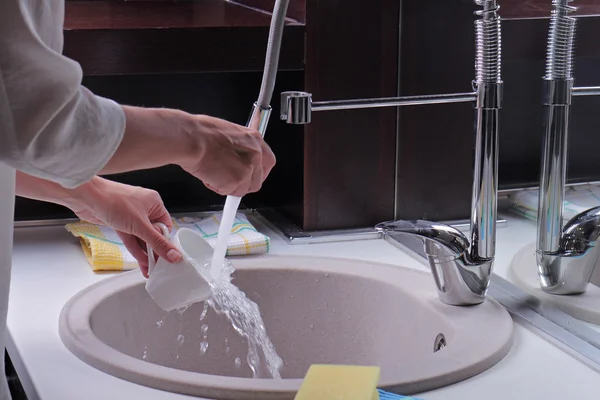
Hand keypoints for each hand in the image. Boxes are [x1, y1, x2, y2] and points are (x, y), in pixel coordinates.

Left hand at [64, 177, 181, 276]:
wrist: (86, 197)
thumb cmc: (113, 200)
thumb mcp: (140, 225)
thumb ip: (157, 242)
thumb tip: (174, 255)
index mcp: (154, 203)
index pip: (165, 226)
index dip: (166, 242)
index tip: (168, 257)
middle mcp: (144, 208)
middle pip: (153, 233)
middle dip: (154, 251)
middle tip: (159, 266)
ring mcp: (131, 215)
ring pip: (141, 237)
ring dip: (144, 253)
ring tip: (150, 268)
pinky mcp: (119, 222)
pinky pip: (130, 238)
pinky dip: (135, 249)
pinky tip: (140, 261)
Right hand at [180, 115, 276, 195]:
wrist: (191, 139)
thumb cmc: (200, 133)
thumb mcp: (228, 133)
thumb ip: (238, 147)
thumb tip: (236, 157)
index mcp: (254, 139)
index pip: (267, 162)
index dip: (258, 172)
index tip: (249, 176)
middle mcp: (255, 155)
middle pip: (257, 180)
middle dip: (243, 183)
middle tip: (228, 179)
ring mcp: (248, 169)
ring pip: (243, 189)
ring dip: (229, 186)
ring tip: (213, 173)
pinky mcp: (237, 181)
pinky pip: (229, 193)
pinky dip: (218, 188)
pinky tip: (208, 176)